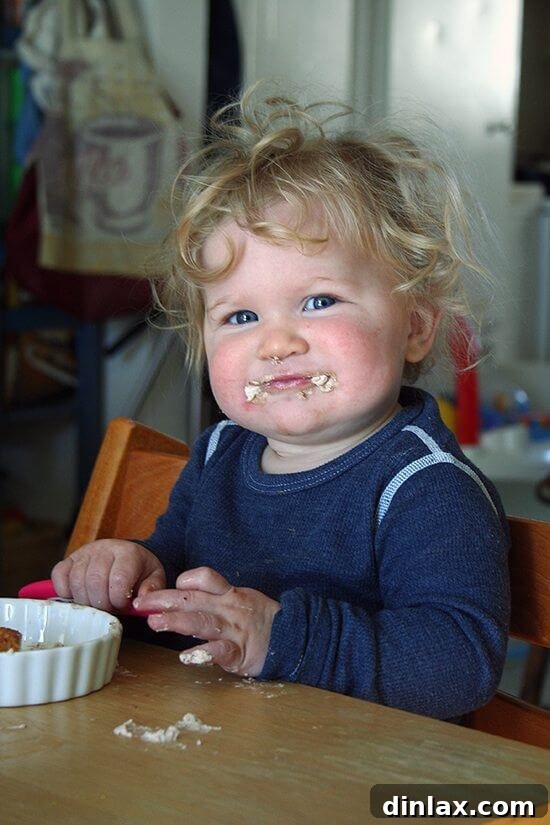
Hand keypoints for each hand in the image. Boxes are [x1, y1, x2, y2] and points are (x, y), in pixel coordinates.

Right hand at [51, 539, 165, 611]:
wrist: (130, 555)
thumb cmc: (141, 571)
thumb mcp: (155, 578)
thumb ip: (152, 589)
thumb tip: (140, 602)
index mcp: (128, 553)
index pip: (118, 579)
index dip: (119, 600)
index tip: (123, 606)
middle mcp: (105, 548)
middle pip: (94, 581)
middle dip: (101, 603)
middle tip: (108, 609)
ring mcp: (86, 552)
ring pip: (76, 580)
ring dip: (85, 600)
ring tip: (96, 604)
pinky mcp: (71, 558)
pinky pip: (59, 574)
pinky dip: (64, 590)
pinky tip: (77, 597)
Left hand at [133, 567, 280, 676]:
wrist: (294, 638)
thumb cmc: (260, 620)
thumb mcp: (241, 599)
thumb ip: (214, 598)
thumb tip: (180, 600)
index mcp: (229, 594)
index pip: (205, 578)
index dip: (184, 581)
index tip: (164, 589)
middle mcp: (229, 608)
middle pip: (194, 599)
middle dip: (164, 600)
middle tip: (139, 603)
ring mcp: (234, 630)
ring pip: (202, 622)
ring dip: (177, 621)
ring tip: (155, 623)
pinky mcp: (240, 654)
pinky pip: (220, 652)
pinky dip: (203, 654)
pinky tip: (186, 657)